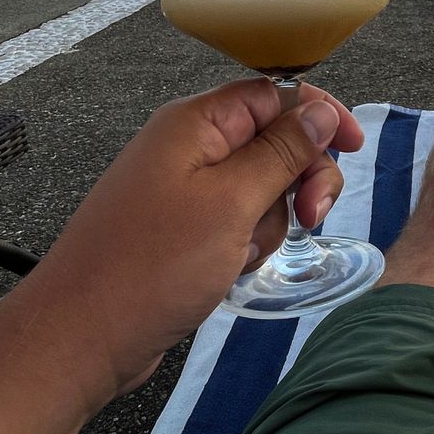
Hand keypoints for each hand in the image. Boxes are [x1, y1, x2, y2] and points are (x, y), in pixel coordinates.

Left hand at [0, 79, 362, 433]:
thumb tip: (320, 109)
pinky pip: (239, 221)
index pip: (275, 94)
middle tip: (312, 214)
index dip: (318, 115)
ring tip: (244, 253)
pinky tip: (228, 268)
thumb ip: (282, 150)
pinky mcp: (185, 228)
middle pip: (275, 141)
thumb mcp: (232, 202)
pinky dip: (247, 243)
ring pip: (263, 187)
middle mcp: (191, 148)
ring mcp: (187, 189)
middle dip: (300, 178)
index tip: (352, 146)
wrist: (81, 338)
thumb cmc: (148, 267)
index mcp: (196, 124)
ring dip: (271, 220)